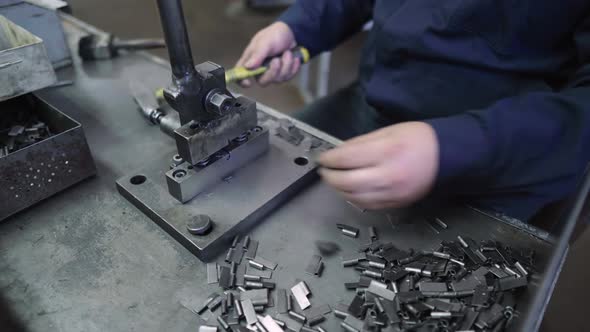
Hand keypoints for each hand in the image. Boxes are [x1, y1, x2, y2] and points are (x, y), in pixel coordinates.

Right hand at [236, 22, 300, 86]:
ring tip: (287, 53)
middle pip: (263, 82)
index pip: (240, 74)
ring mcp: (272, 72)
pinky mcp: (283, 73)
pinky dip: (293, 67)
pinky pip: (288, 77)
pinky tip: (294, 58)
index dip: (242, 81)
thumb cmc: (274, 35)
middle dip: (273, 72)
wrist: (291, 33)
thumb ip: (257, 55)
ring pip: (278, 80)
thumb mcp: (265, 42)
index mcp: (250, 60)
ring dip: (286, 65)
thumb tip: (248, 67)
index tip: (249, 83)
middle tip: (277, 60)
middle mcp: (260, 68)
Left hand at [317, 122, 438, 209]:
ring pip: (355, 197)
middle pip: (347, 182)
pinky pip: (368, 205)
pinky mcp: (396, 203)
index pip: (346, 158)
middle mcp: (388, 175)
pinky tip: (349, 191)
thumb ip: (362, 143)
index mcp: (385, 152)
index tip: (322, 157)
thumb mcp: (388, 131)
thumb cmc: (419, 139)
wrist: (447, 157)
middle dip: (330, 177)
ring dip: (339, 189)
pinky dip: (354, 198)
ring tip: (334, 180)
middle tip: (324, 171)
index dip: (329, 159)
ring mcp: (392, 193)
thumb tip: (339, 152)